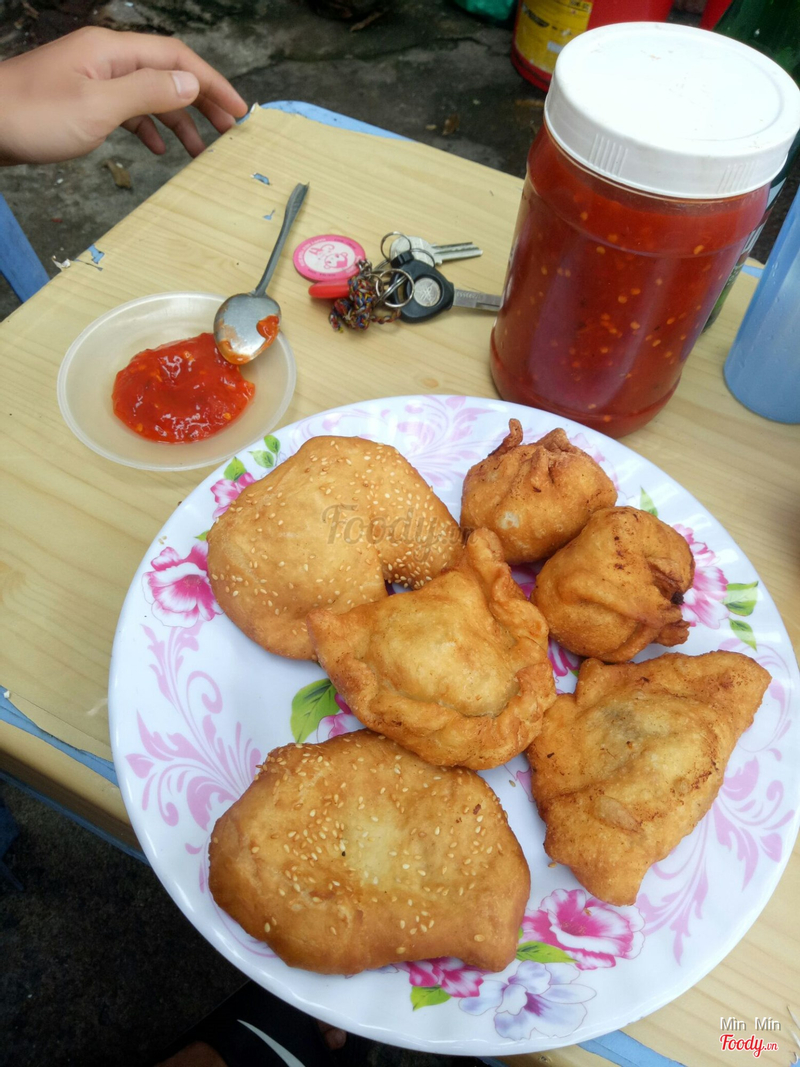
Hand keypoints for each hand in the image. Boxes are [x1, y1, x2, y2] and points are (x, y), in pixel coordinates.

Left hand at [0, 27, 248, 164]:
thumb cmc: (32, 115)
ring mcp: (93, 80)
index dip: (212, 83)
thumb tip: (189, 85)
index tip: (238, 110)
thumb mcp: (98, 107)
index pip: (176, 59)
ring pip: (149, 96)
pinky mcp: (82, 102)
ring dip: (178, 120)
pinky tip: (158, 149)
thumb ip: (147, 94)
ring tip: (201, 151)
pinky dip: (148, 129)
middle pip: (166, 74)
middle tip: (229, 131)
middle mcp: (106, 60)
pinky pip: (127, 111)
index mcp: (112, 52)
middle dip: (201, 101)